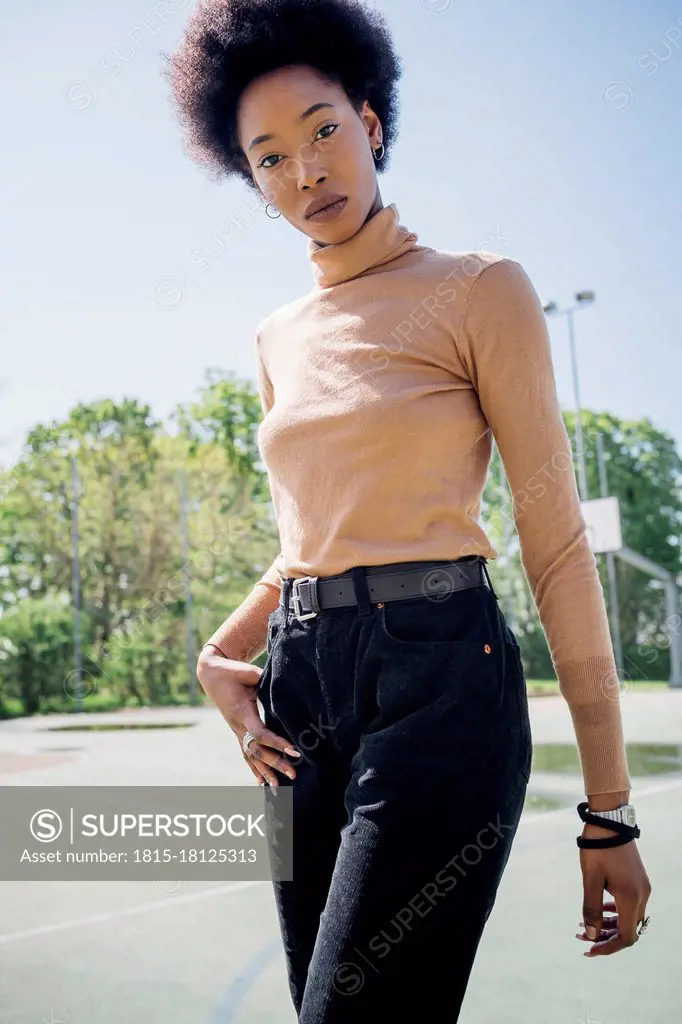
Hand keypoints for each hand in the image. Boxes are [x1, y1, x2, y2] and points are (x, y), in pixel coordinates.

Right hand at [196, 645, 300, 786]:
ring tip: (278, 787)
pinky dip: (254, 769)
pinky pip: (245, 753)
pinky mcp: (236, 731)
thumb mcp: (248, 672)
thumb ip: (263, 679)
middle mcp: (237, 725)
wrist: (211, 675)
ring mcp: (236, 730)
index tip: (294, 751)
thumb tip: (284, 682)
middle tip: (293, 774)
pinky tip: (262, 783)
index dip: (276, 743)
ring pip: (250, 756)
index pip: (260, 733)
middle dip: (275, 763)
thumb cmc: (232, 671)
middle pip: (257, 750)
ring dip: (265, 771)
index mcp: (241, 711)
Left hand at [576, 824, 650, 956]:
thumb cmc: (597, 848)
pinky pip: (630, 904)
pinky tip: (600, 908)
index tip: (589, 949)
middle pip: (628, 929)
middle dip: (605, 937)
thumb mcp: (590, 879)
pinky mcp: (638, 880)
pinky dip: (615, 911)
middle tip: (582, 937)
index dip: (608, 947)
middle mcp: (642, 895)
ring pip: (629, 917)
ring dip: (609, 924)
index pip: (625, 937)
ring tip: (586, 924)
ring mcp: (642, 887)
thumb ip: (591, 908)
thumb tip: (590, 935)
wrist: (610, 821)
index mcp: (630, 898)